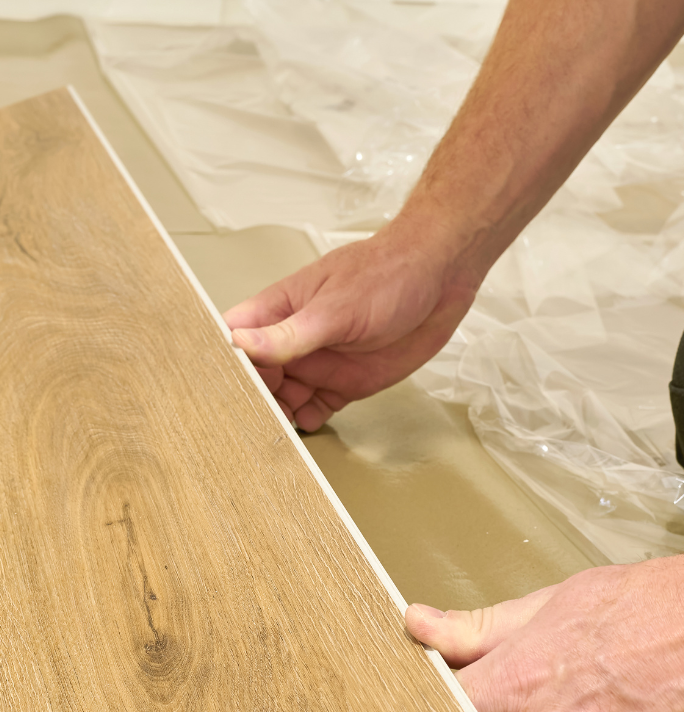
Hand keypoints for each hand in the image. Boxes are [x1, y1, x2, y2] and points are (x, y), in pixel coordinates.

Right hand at [224, 223, 476, 430]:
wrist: (440, 280)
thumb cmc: (387, 274)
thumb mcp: (334, 308)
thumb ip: (289, 334)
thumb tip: (241, 344)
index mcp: (279, 311)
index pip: (234, 340)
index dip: (222, 366)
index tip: (216, 393)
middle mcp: (293, 341)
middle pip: (254, 379)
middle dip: (248, 402)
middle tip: (244, 427)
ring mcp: (318, 363)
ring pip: (282, 399)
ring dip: (275, 417)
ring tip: (268, 437)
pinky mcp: (344, 384)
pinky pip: (314, 409)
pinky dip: (305, 424)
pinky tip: (302, 432)